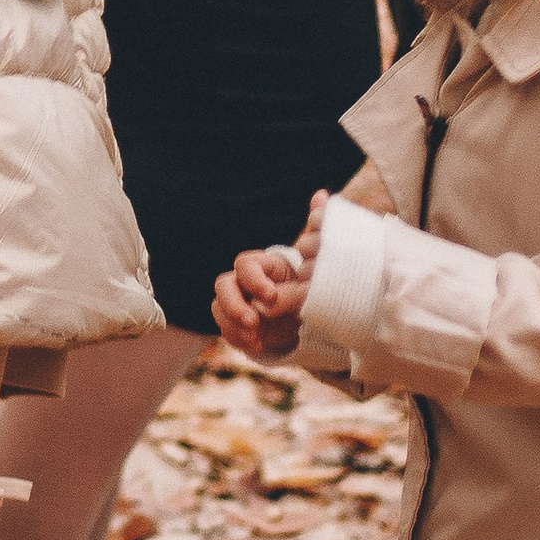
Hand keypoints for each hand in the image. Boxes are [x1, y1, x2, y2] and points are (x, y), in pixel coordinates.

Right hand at [211, 217, 318, 362]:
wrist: (314, 319)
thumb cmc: (313, 287)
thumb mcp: (319, 265)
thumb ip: (316, 234)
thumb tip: (321, 194)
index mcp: (263, 264)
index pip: (245, 264)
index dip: (254, 280)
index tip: (271, 296)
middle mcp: (245, 281)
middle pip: (222, 285)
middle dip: (234, 304)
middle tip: (254, 321)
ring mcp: (238, 302)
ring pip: (218, 308)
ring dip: (233, 324)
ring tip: (255, 338)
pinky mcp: (237, 324)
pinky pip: (226, 330)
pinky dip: (238, 338)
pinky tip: (257, 345)